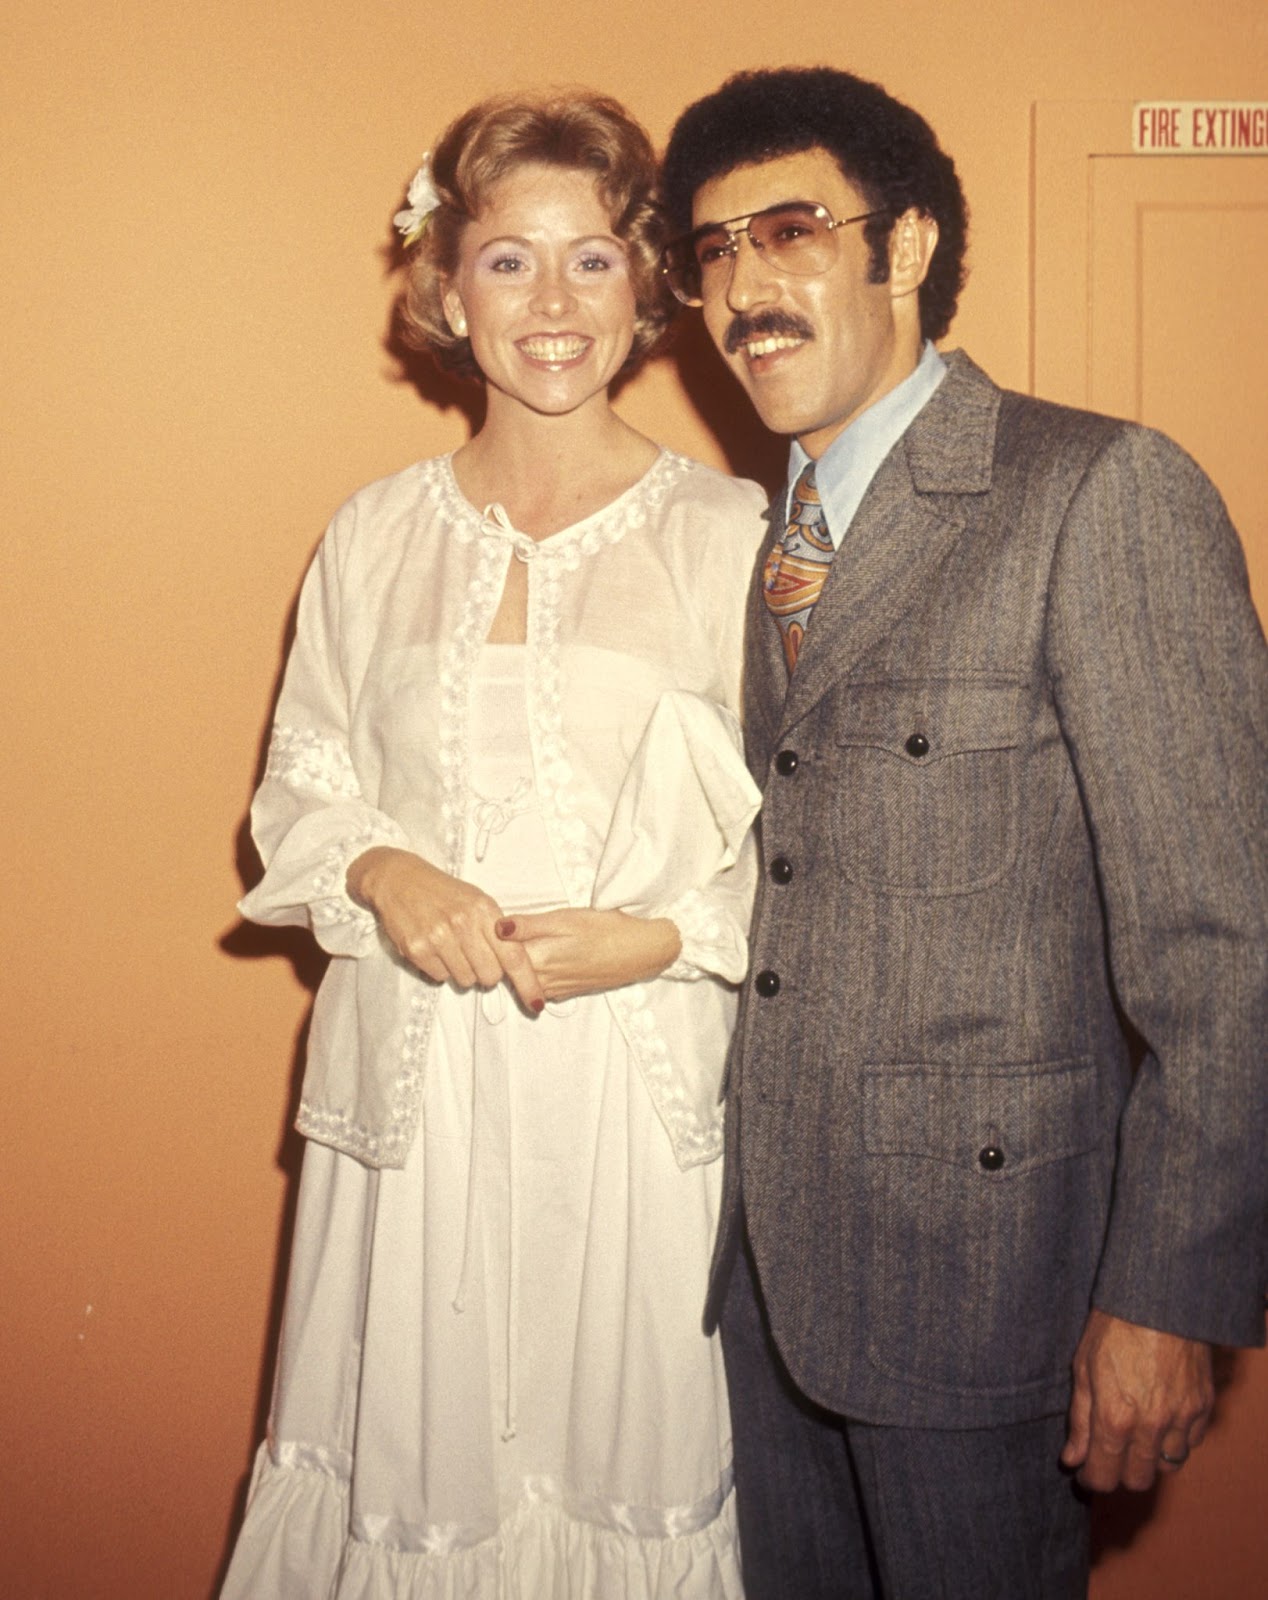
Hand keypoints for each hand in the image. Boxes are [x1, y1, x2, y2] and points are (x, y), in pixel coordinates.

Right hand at [346, 847, 543, 1012]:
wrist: (399, 879)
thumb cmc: (443, 892)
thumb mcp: (477, 900)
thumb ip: (497, 930)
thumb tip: (514, 965)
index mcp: (484, 909)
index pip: (513, 955)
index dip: (527, 982)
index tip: (537, 1002)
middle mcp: (462, 923)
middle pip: (490, 975)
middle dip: (487, 973)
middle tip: (476, 957)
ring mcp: (438, 937)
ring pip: (465, 980)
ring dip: (462, 971)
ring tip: (452, 948)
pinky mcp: (417, 949)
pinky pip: (440, 977)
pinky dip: (440, 969)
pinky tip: (435, 948)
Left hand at [496, 908, 680, 1001]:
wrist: (640, 952)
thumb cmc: (605, 929)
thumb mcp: (564, 918)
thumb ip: (527, 925)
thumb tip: (495, 927)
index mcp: (538, 959)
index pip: (498, 955)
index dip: (489, 940)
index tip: (484, 925)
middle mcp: (542, 981)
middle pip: (506, 971)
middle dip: (497, 954)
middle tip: (494, 932)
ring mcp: (553, 990)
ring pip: (520, 980)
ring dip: (514, 965)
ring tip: (518, 942)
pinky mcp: (563, 993)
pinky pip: (537, 985)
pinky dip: (531, 972)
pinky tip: (540, 954)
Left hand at [1061, 1308, 1213, 1490]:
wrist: (1157, 1299)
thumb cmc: (1113, 1327)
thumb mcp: (1083, 1368)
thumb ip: (1080, 1419)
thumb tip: (1072, 1459)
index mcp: (1115, 1418)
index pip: (1104, 1476)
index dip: (1092, 1480)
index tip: (1086, 1472)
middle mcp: (1151, 1426)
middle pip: (1138, 1480)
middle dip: (1119, 1473)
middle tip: (1109, 1454)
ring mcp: (1181, 1419)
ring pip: (1167, 1467)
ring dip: (1149, 1460)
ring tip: (1135, 1436)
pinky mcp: (1202, 1407)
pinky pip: (1190, 1444)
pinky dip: (1175, 1441)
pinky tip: (1160, 1421)